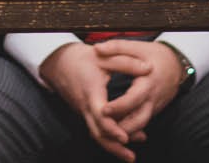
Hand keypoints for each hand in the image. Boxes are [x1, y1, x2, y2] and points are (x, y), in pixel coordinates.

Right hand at [40, 42, 139, 160]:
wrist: (59, 62)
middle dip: (114, 148)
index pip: (100, 116)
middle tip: (131, 157)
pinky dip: (109, 137)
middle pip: (97, 133)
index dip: (112, 128)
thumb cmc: (83, 58)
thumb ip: (127, 63)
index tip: (125, 138)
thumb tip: (149, 69)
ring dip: (113, 147)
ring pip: (97, 134)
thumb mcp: (105, 56)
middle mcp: (86, 106)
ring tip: (130, 156)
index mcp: (91, 92)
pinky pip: (96, 129)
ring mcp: (84, 112)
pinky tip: (126, 138)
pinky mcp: (85, 113)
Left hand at [96, 40, 184, 141]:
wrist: (177, 65)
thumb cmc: (155, 55)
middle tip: (102, 129)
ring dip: (125, 132)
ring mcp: (153, 107)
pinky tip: (115, 131)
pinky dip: (129, 129)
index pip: (133, 99)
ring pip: (140, 126)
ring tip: (106, 134)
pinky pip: (140, 123)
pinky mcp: (152, 111)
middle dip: (121, 128)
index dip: (119, 107)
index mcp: (148, 83)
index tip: (103, 110)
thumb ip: (117, 48)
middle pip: (138, 120)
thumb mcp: (137, 47)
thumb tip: (97, 49)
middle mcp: (152, 99)